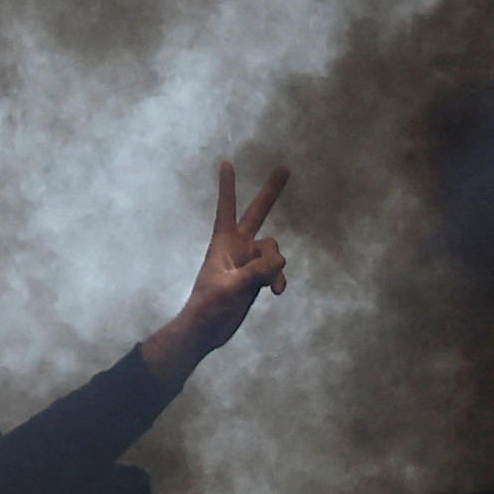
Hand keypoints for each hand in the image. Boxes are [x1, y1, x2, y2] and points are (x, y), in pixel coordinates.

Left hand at [140, 162, 292, 381]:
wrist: (207, 330)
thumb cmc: (209, 306)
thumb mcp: (232, 287)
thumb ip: (257, 271)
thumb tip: (279, 263)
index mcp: (223, 243)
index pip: (226, 209)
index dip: (228, 187)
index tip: (226, 163)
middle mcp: (238, 246)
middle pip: (257, 213)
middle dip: (271, 192)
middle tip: (285, 168)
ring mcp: (249, 261)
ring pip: (274, 251)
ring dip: (276, 268)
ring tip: (272, 288)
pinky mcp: (258, 277)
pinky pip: (277, 270)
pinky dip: (280, 280)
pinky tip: (277, 293)